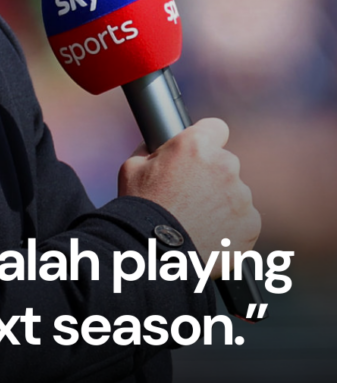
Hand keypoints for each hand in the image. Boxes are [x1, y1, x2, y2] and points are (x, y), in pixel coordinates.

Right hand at [118, 118, 259, 271]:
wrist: (153, 255)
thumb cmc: (139, 210)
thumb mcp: (131, 168)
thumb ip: (152, 151)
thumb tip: (157, 145)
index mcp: (195, 146)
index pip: (216, 128)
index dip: (206, 140)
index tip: (199, 154)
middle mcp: (224, 165)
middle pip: (225, 163)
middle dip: (210, 176)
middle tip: (188, 197)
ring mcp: (241, 196)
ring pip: (235, 193)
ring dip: (220, 203)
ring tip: (196, 221)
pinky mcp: (251, 223)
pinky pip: (244, 220)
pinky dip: (230, 227)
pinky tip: (209, 235)